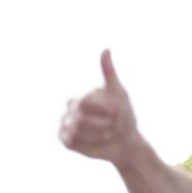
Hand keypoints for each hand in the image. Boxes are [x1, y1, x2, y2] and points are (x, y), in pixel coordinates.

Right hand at [59, 50, 137, 164]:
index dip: (102, 110)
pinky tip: (98, 142)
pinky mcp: (67, 141)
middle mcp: (70, 110)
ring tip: (108, 134)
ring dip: (97, 135)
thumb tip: (106, 49)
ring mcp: (66, 125)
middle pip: (80, 118)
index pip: (84, 102)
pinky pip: (72, 142)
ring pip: (76, 131)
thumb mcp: (119, 93)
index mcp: (81, 97)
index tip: (115, 113)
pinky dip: (88, 143)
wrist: (125, 142)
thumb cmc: (123, 116)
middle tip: (113, 126)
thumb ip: (109, 73)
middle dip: (102, 125)